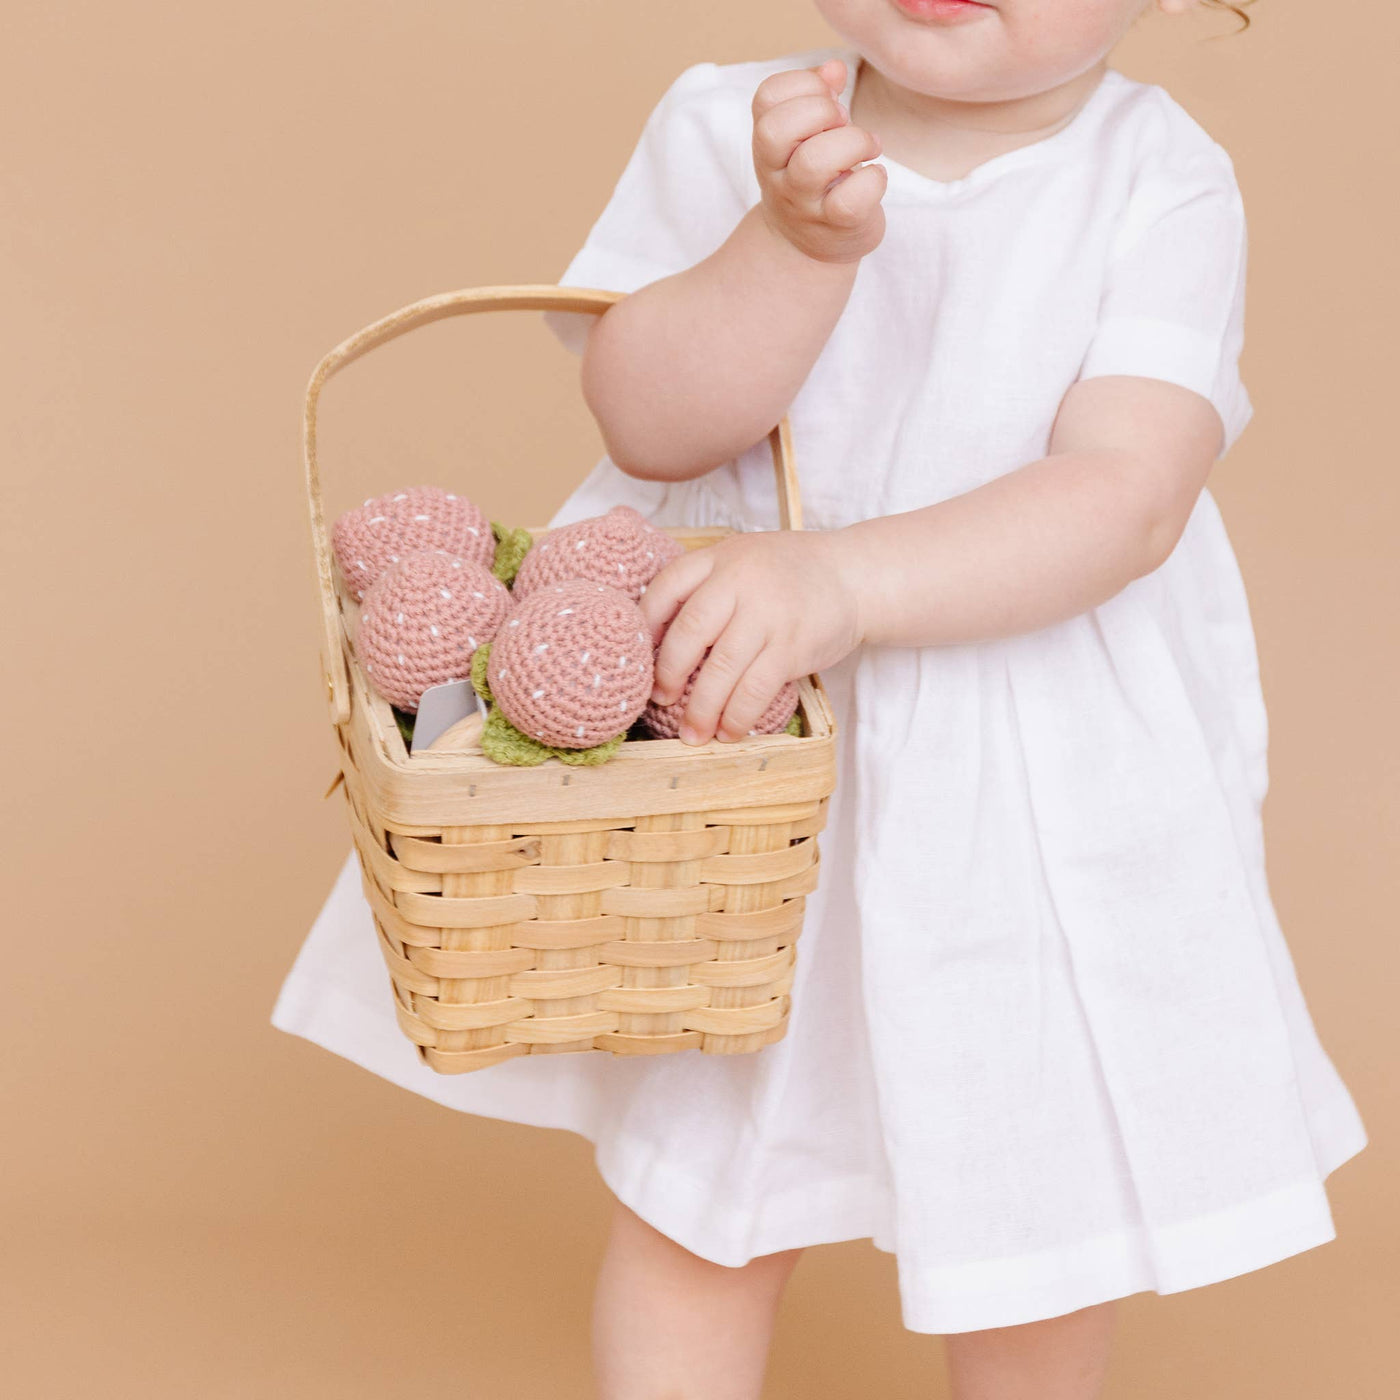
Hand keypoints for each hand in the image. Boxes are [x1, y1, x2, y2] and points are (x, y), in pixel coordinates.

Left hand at [637, 529, 864, 744]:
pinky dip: (737, 716)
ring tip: (693, 734)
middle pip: (688, 633)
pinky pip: (754, 689)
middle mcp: (739, 582)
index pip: (666, 588)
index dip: (645, 626)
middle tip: (661, 700)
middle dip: (669, 674)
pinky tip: (729, 732)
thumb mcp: (743, 560)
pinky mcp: (791, 646)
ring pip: (720, 670)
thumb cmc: (790, 574)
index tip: (640, 657)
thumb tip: (658, 638)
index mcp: (719, 558)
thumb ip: (707, 586)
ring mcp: (767, 615)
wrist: (854, 576)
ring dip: (702, 709)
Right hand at [752, 58, 887, 264]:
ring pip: (814, 162)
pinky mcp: (835, 225)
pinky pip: (850, 199)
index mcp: (769, 145)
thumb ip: (818, 96)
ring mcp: (803, 203)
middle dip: (821, 112)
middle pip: (776, 130)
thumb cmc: (815, 180)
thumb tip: (834, 69)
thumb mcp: (807, 135)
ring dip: (853, 142)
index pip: (766, 98)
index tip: (828, 97)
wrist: (808, 247)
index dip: (803, 84)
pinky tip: (875, 176)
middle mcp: (777, 175)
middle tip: (844, 122)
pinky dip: (873, 179)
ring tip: (869, 146)